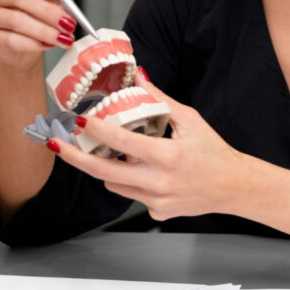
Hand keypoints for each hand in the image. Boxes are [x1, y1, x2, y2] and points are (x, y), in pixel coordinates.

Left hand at [48, 74, 248, 220]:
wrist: (233, 187)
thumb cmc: (214, 152)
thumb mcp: (190, 120)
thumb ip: (160, 100)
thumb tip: (138, 77)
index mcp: (168, 156)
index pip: (123, 142)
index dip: (97, 131)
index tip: (79, 121)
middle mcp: (159, 182)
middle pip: (103, 171)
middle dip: (74, 157)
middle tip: (55, 143)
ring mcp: (156, 201)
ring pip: (114, 183)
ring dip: (108, 167)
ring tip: (112, 151)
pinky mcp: (156, 213)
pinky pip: (131, 194)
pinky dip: (131, 180)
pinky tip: (146, 171)